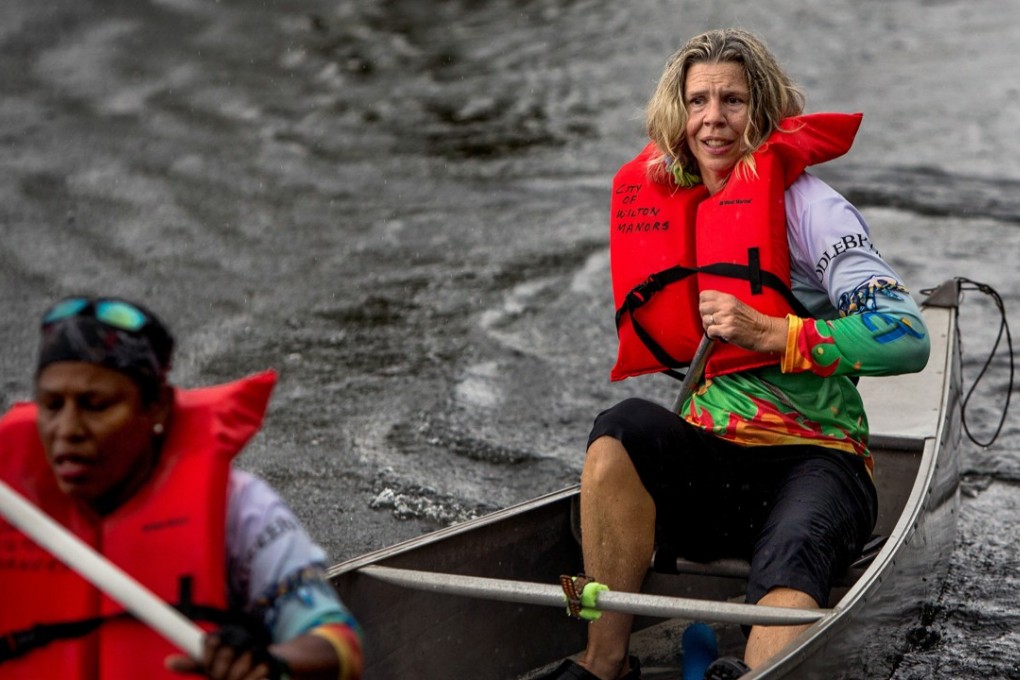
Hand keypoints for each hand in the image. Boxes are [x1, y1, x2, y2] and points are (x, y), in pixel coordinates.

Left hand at [165, 625, 287, 679]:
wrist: (263, 662)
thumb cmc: (230, 665)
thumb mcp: (209, 664)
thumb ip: (191, 664)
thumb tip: (168, 663)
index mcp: (223, 634)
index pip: (211, 641)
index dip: (209, 660)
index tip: (210, 669)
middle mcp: (239, 635)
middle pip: (225, 654)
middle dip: (221, 674)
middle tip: (222, 678)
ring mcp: (255, 645)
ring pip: (240, 666)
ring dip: (236, 678)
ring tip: (235, 679)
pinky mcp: (269, 657)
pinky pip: (258, 671)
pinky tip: (251, 678)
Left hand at [698, 290, 786, 353]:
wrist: (765, 332)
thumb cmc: (752, 321)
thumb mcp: (737, 305)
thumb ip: (723, 304)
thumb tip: (707, 307)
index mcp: (728, 299)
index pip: (704, 295)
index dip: (703, 303)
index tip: (708, 310)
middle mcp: (726, 306)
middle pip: (702, 307)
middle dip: (704, 316)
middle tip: (712, 321)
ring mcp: (727, 318)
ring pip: (705, 320)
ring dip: (709, 327)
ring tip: (718, 329)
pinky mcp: (727, 330)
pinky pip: (710, 331)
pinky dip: (713, 335)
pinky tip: (721, 335)